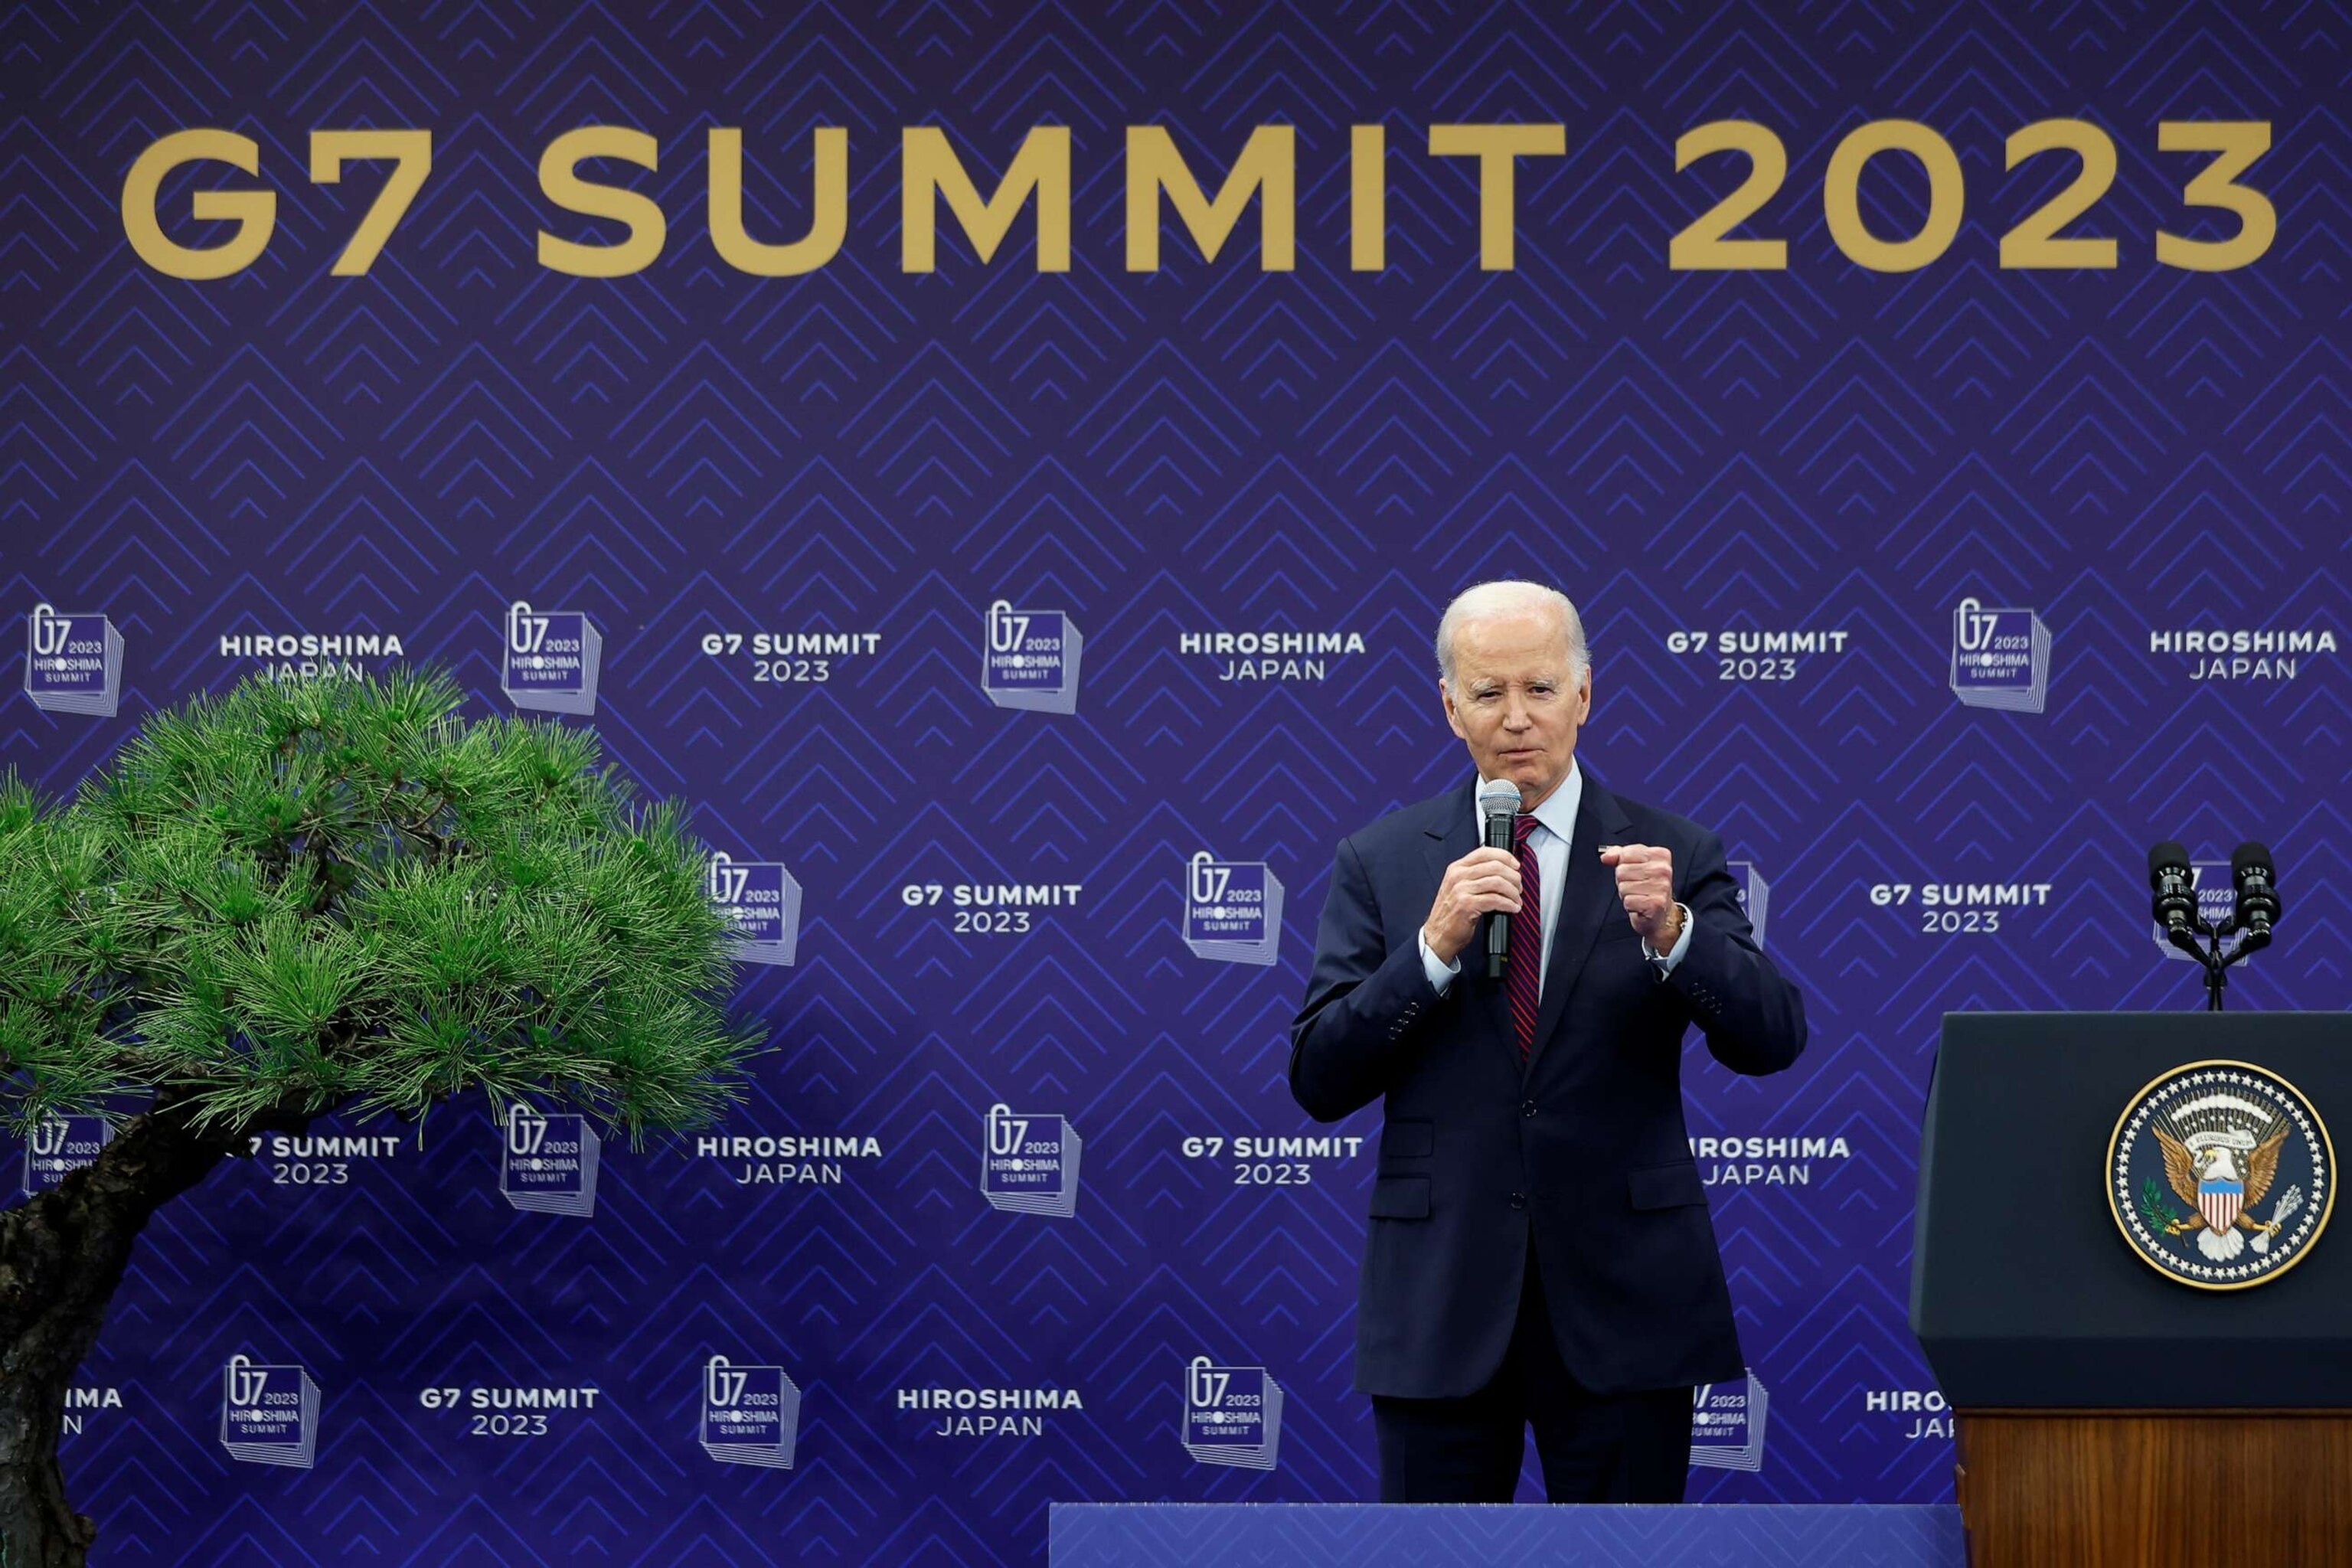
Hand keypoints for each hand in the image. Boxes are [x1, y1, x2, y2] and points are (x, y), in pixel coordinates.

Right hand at [1421, 846, 1520, 965]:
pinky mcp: (1466, 905)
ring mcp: (1461, 890)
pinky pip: (1495, 900)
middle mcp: (1458, 876)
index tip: (1516, 866)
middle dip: (1513, 877)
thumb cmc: (1451, 913)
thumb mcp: (1458, 887)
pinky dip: (1508, 904)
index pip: (1485, 852)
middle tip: (1519, 888)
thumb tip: (1503, 871)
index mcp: (1457, 868)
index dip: (1505, 857)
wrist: (1438, 935)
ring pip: (1497, 882)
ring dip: (1513, 892)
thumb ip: (1475, 876)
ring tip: (1517, 900)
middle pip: (1495, 866)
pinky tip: (1512, 908)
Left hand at [1599, 844, 1679, 948]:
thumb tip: (1606, 856)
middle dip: (1623, 881)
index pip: (1626, 853)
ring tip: (1638, 895)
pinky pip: (1627, 901)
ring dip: (1626, 894)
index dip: (1623, 864)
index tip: (1634, 872)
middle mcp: (1663, 870)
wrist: (1659, 913)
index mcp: (1660, 855)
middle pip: (1622, 870)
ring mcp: (1661, 886)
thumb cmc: (1646, 887)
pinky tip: (1640, 905)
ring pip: (1623, 886)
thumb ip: (1619, 855)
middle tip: (1636, 886)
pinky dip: (1629, 905)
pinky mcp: (1656, 903)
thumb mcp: (1634, 865)